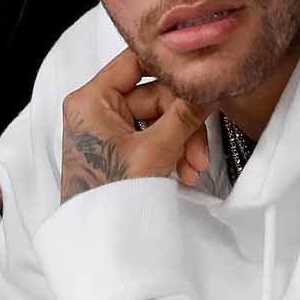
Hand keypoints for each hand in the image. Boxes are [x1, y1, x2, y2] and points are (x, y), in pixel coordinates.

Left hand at [60, 49, 211, 202]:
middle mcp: (95, 109)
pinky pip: (150, 137)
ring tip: (192, 167)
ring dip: (181, 141)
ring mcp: (105, 129)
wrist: (99, 238)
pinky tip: (181, 170)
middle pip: (153, 96)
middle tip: (199, 147)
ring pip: (157, 119)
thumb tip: (207, 90)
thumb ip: (186, 115)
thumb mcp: (155, 150)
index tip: (196, 74)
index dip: (168, 67)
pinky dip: (170, 151)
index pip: (135, 61)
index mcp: (92, 99)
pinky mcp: (115, 148)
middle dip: (182, 123)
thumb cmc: (109, 198)